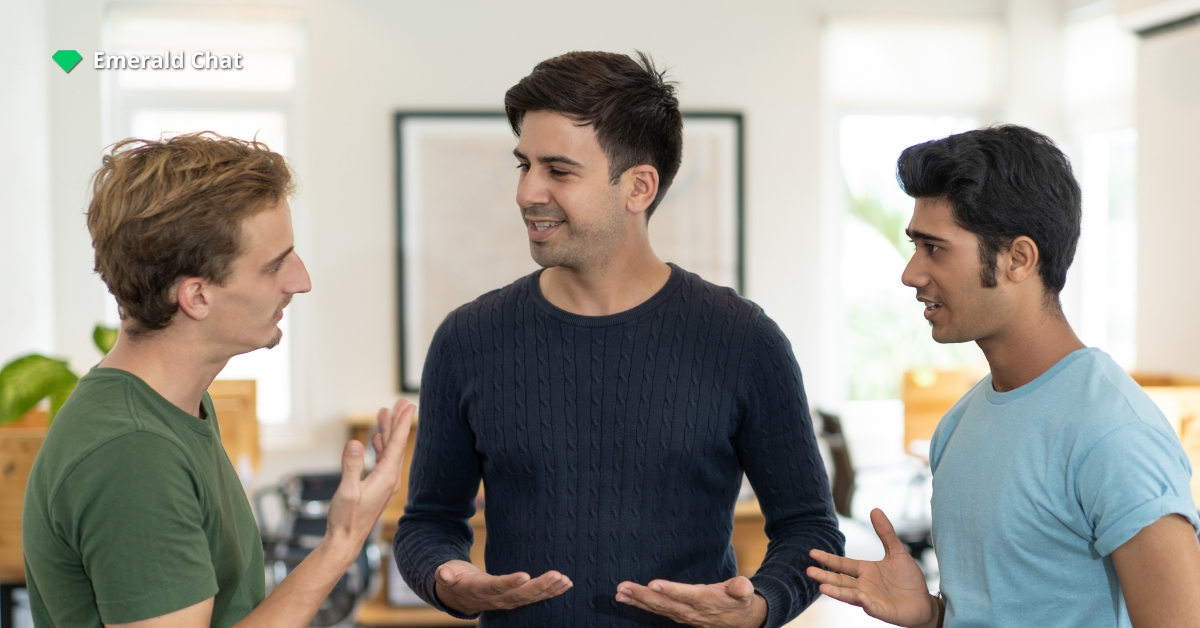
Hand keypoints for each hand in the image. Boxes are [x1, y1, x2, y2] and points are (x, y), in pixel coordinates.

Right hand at [323, 399, 414, 561]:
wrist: (346, 542)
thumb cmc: (346, 519)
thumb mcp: (346, 491)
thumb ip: (351, 466)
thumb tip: (355, 442)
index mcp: (386, 477)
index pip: (397, 444)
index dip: (402, 423)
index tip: (408, 405)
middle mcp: (390, 478)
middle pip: (396, 444)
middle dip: (398, 422)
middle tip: (401, 402)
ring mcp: (384, 483)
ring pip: (389, 451)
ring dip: (388, 432)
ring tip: (385, 414)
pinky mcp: (377, 487)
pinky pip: (382, 461)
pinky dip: (381, 446)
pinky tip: (376, 440)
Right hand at [434, 559, 572, 615]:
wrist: (456, 596)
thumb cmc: (452, 579)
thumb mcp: (445, 573)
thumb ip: (445, 573)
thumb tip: (443, 573)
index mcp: (478, 589)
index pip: (496, 587)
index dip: (509, 583)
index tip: (525, 576)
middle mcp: (495, 599)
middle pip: (519, 595)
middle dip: (539, 586)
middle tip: (557, 576)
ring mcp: (506, 601)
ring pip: (530, 597)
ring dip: (549, 590)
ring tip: (565, 581)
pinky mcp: (514, 599)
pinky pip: (534, 597)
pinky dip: (550, 592)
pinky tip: (565, 584)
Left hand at [614, 576, 766, 627]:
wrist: (742, 621)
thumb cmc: (740, 601)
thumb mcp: (745, 593)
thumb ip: (742, 589)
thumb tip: (743, 587)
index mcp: (707, 601)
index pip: (686, 595)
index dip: (670, 590)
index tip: (653, 584)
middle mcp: (691, 610)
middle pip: (664, 603)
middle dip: (642, 596)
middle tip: (623, 588)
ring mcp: (683, 615)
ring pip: (657, 608)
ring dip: (637, 601)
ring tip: (620, 593)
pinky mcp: (678, 615)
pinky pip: (657, 610)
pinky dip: (641, 604)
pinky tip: (626, 598)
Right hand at [806, 509, 940, 627]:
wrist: (924, 602)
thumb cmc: (908, 578)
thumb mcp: (897, 552)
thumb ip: (885, 533)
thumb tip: (875, 509)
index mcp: (864, 571)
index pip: (842, 564)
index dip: (828, 559)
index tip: (812, 552)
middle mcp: (863, 586)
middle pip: (840, 581)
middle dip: (825, 576)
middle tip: (809, 571)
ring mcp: (871, 599)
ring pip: (850, 595)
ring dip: (837, 592)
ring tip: (822, 587)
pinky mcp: (882, 612)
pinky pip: (872, 607)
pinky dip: (865, 603)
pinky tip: (860, 597)